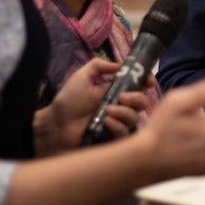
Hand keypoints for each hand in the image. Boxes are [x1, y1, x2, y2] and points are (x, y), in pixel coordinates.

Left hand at [33, 58, 149, 155]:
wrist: (55, 124)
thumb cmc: (68, 100)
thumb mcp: (82, 76)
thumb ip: (99, 65)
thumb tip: (120, 65)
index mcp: (115, 92)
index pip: (138, 87)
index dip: (146, 82)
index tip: (148, 81)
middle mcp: (119, 108)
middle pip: (142, 103)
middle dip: (137, 98)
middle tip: (122, 97)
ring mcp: (117, 124)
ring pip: (135, 118)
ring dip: (124, 113)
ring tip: (107, 112)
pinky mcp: (112, 139)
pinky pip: (125, 133)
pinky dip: (118, 126)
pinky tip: (105, 122)